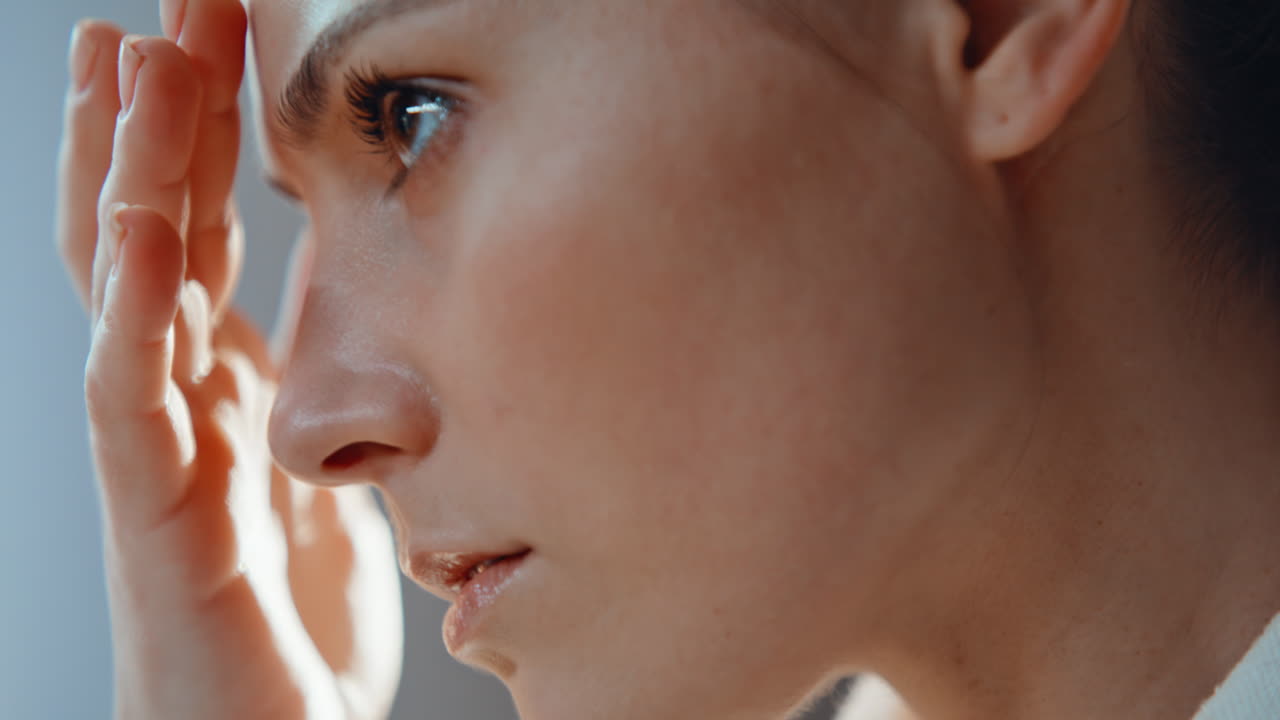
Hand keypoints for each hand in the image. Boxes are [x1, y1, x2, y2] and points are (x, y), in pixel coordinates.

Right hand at [55, 3, 403, 717]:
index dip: (202, 131)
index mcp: (225, 377)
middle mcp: (180, 389)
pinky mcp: (157, 505)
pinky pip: (132, 389)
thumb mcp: (332, 476)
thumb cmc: (294, 617)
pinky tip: (145, 226)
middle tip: (157, 5)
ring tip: (123, 62)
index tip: (210, 31)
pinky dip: (134, 306)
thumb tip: (355, 332)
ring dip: (128, 170)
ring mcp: (157, 439)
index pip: (205, 225)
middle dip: (155, 113)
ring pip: (126, 280)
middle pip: (156, 221)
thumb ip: (327, 397)